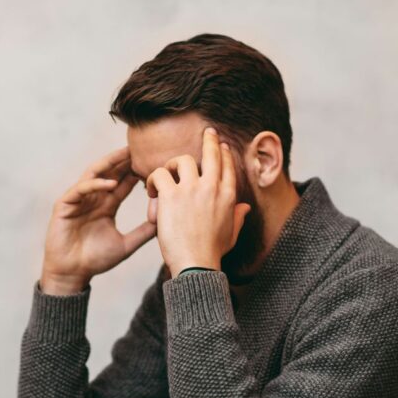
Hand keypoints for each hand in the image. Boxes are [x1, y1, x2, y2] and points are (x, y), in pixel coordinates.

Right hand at [40, 146, 156, 294]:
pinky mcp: (65, 205)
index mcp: (106, 206)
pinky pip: (81, 189)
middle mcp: (93, 199)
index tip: (153, 161)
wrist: (72, 274)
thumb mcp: (126, 245)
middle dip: (124, 160)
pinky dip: (95, 184)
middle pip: (109, 172)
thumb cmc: (95, 261)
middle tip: (142, 147)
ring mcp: (78, 200)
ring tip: (126, 155)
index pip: (123, 182)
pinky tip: (110, 183)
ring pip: (94, 174)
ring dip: (109, 163)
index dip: (135, 171)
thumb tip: (165, 224)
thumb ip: (143, 233)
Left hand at [145, 127, 250, 276]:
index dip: (223, 153)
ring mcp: (192, 189)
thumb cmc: (212, 253)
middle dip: (209, 140)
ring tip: (164, 178)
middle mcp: (212, 188)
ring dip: (171, 166)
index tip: (220, 146)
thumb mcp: (231, 234)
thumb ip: (238, 217)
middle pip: (212, 153)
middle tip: (207, 132)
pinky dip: (152, 180)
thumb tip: (246, 207)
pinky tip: (152, 192)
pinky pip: (159, 175)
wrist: (196, 264)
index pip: (227, 166)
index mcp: (228, 196)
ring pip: (181, 160)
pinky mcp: (171, 195)